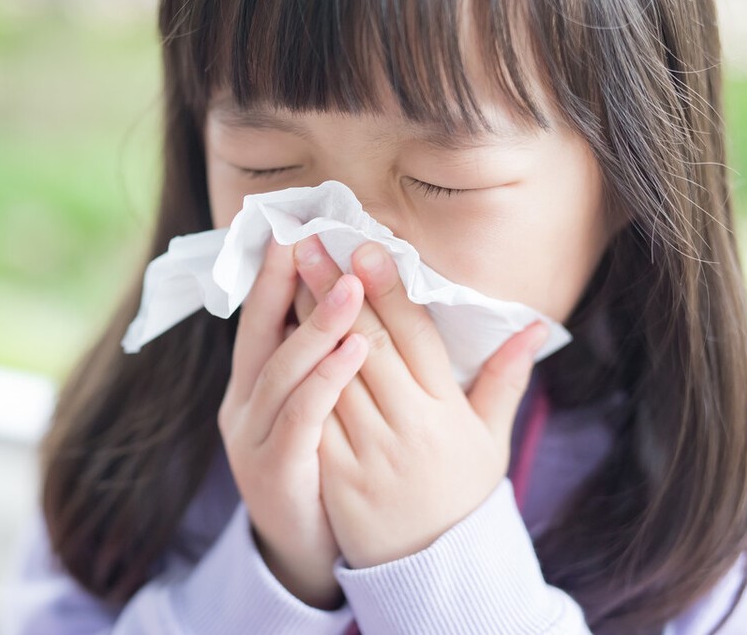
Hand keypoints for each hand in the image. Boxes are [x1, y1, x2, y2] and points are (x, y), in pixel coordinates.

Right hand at [218, 236, 370, 607]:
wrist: (304, 551)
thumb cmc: (316, 468)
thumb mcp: (310, 409)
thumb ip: (315, 359)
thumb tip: (339, 298)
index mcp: (251, 387)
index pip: (259, 319)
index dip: (273, 275)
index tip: (292, 226)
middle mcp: (243, 406)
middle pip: (260, 334)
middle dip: (284, 284)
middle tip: (311, 237)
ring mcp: (253, 439)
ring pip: (282, 372)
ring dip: (317, 325)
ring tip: (351, 286)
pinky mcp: (275, 471)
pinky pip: (302, 417)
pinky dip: (326, 380)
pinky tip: (355, 350)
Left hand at [290, 235, 549, 568]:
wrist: (431, 568)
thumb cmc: (459, 493)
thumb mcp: (490, 439)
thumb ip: (505, 378)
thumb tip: (536, 324)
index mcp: (446, 412)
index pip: (415, 338)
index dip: (388, 290)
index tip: (364, 247)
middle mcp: (408, 428)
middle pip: (367, 346)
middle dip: (336, 290)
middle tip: (310, 243)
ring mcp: (368, 453)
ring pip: (332, 375)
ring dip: (306, 322)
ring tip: (285, 275)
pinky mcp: (335, 475)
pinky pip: (311, 418)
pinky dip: (294, 377)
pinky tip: (274, 338)